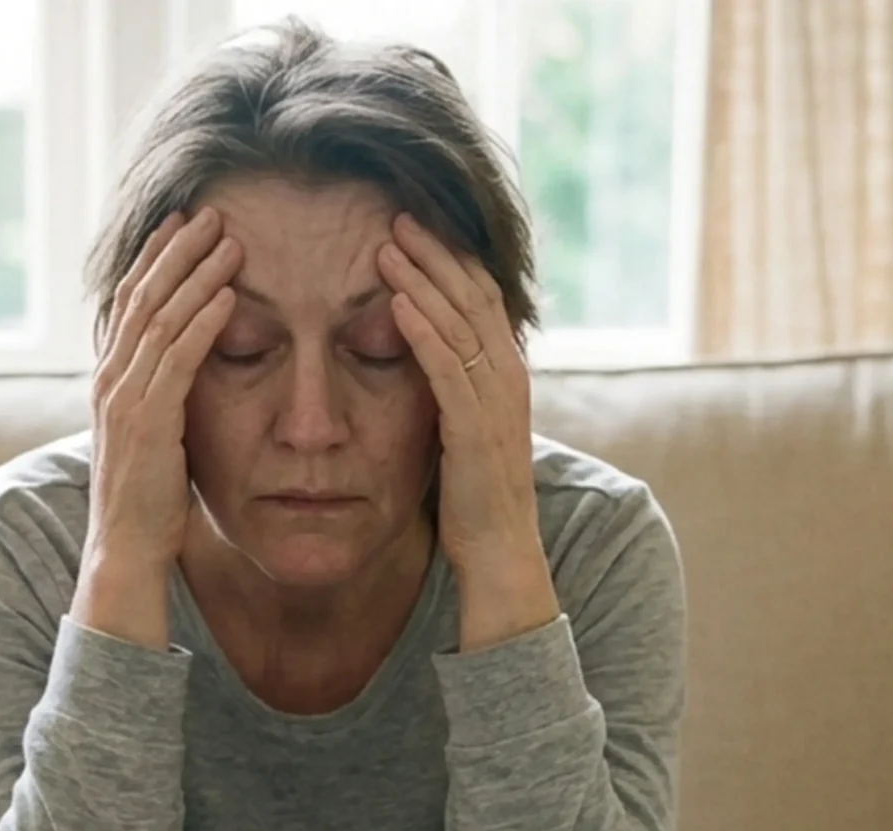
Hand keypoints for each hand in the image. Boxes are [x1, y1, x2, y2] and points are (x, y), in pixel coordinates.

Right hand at [76, 208, 242, 647]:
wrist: (127, 552)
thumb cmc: (147, 502)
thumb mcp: (153, 436)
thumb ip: (161, 398)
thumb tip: (184, 372)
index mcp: (111, 380)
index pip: (130, 303)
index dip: (154, 260)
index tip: (181, 224)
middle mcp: (111, 380)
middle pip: (142, 297)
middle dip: (176, 251)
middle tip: (209, 212)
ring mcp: (127, 399)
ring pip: (161, 319)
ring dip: (196, 275)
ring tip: (228, 241)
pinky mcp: (151, 421)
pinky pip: (179, 360)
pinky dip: (204, 322)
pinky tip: (229, 296)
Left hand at [378, 214, 558, 649]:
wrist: (500, 556)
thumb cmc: (475, 500)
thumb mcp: (463, 431)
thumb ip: (451, 391)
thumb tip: (423, 360)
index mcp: (504, 375)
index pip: (479, 298)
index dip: (450, 258)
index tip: (415, 224)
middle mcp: (506, 379)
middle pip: (472, 296)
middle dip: (435, 252)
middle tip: (397, 212)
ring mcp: (494, 403)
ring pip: (459, 323)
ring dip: (422, 279)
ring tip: (386, 243)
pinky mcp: (473, 430)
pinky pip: (446, 369)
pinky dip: (421, 331)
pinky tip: (394, 302)